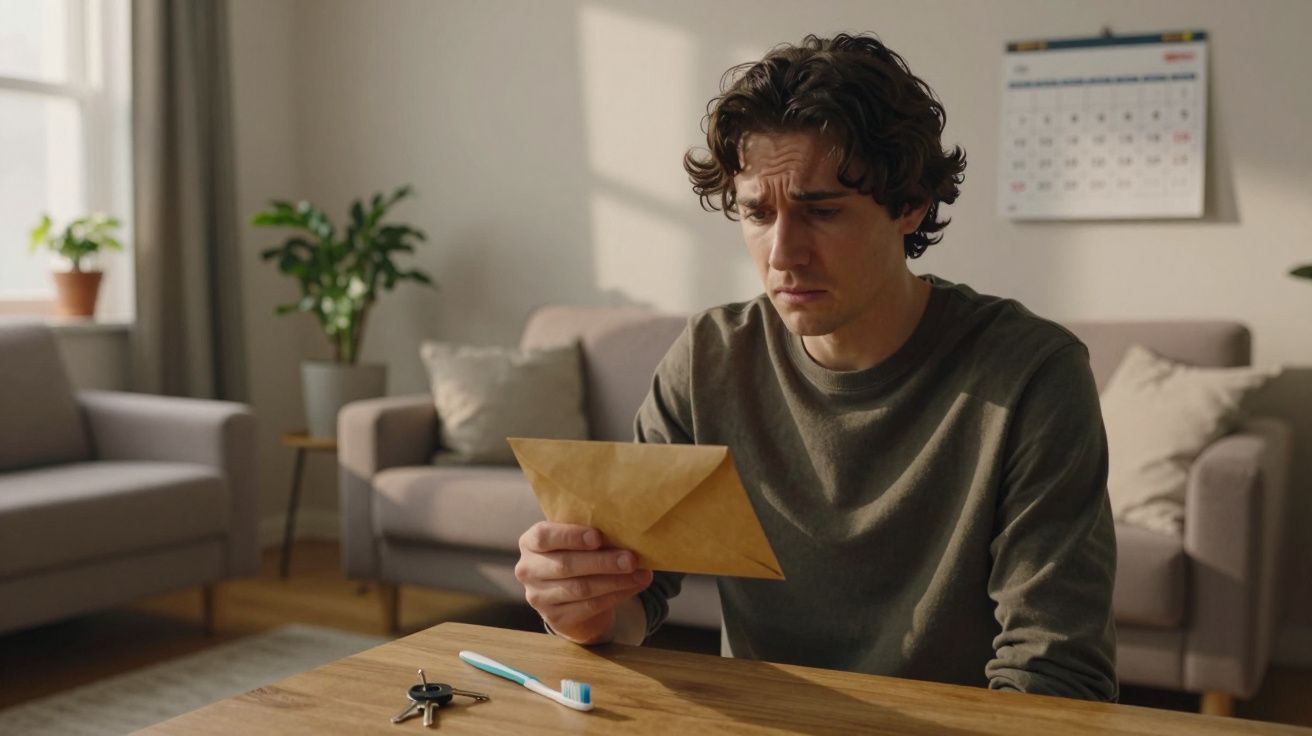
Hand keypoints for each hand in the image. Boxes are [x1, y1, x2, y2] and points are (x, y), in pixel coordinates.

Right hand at [515, 521, 652, 643]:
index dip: (571, 536)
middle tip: (631, 559)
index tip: (598, 536)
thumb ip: (590, 534)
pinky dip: (615, 595)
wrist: (572, 597)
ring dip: (615, 581)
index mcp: (531, 543)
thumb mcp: (576, 541)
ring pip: (580, 588)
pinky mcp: (555, 618)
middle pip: (566, 565)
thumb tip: (625, 530)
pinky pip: (589, 606)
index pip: (544, 537)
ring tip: (640, 574)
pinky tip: (633, 586)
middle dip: (602, 562)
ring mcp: (538, 597)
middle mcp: (528, 570)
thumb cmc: (577, 556)